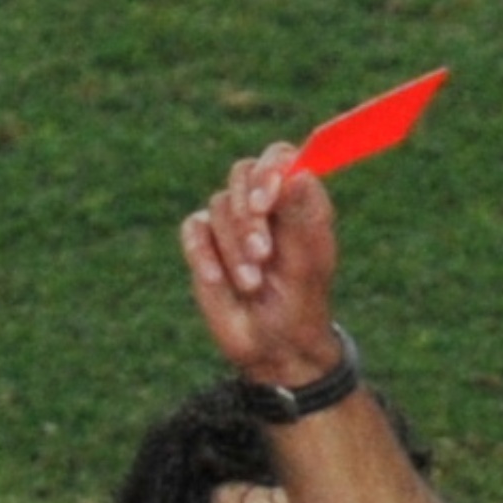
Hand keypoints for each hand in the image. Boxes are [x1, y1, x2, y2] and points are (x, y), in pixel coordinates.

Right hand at [180, 146, 348, 388]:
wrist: (273, 346)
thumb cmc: (300, 302)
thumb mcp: (308, 259)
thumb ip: (300, 213)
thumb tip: (295, 173)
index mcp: (296, 198)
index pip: (279, 157)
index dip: (269, 171)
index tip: (266, 202)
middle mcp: (263, 204)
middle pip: (242, 174)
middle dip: (248, 215)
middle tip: (262, 253)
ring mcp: (232, 223)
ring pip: (218, 207)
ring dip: (234, 248)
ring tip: (252, 284)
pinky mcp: (205, 245)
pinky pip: (194, 230)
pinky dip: (203, 254)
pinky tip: (218, 280)